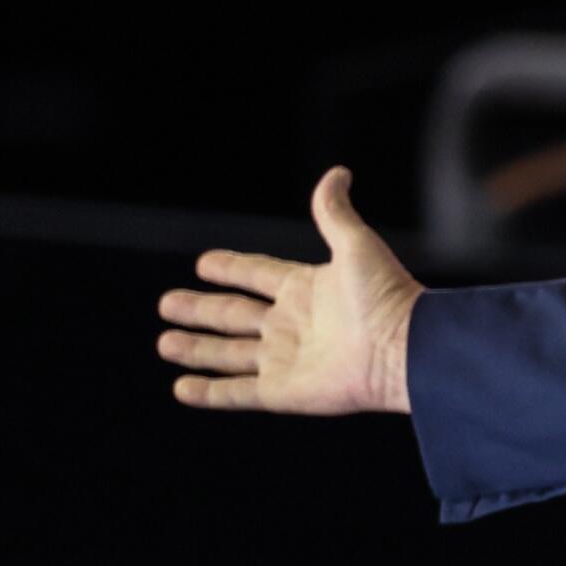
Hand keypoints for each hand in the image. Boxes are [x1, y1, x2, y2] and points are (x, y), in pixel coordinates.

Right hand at [157, 167, 422, 413]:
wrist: (402, 348)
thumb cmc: (385, 295)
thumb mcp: (355, 245)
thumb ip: (335, 212)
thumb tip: (337, 172)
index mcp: (307, 288)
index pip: (258, 275)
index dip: (232, 268)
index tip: (204, 263)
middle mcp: (293, 324)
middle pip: (235, 314)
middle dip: (201, 309)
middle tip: (167, 303)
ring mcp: (286, 359)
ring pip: (229, 354)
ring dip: (197, 348)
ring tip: (164, 342)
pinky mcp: (282, 392)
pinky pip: (236, 393)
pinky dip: (208, 392)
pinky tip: (181, 388)